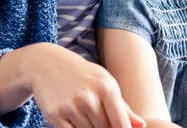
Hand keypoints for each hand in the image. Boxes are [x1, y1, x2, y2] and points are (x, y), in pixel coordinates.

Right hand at [0, 42, 144, 127]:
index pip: (121, 124)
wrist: (45, 64)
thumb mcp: (104, 82)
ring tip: (84, 116)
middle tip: (96, 117)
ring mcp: (71, 107)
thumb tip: (141, 125)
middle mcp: (89, 98)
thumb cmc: (81, 74)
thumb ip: (123, 106)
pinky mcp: (55, 115)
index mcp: (107, 88)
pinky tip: (74, 121)